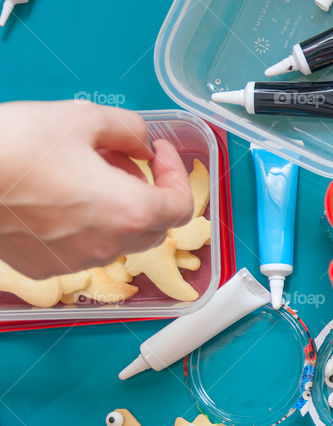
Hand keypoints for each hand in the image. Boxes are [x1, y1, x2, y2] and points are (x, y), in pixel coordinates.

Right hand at [0, 100, 193, 278]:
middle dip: (148, 190)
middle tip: (122, 159)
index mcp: (130, 212)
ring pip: (119, 239)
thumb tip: (143, 143)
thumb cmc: (15, 146)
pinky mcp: (47, 267)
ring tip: (86, 172)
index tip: (159, 153)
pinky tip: (59, 196)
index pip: (182, 206)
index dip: (177, 174)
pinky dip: (86, 224)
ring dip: (117, 207)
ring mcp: (78, 261)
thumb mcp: (81, 118)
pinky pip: (84, 248)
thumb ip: (128, 129)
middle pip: (154, 226)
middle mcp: (110, 245)